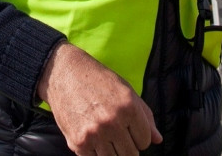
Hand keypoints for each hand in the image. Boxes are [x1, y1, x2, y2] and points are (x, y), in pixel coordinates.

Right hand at [36, 42, 160, 154]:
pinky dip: (94, 151)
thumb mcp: (126, 92)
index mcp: (129, 108)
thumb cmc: (98, 81)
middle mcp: (113, 122)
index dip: (138, 135)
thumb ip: (145, 117)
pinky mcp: (78, 142)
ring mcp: (94, 134)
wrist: (63, 73)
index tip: (127, 126)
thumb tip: (158, 140)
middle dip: (126, 145)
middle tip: (115, 131)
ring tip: (103, 134)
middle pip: (131, 154)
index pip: (145, 141)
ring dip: (111, 150)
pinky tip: (90, 135)